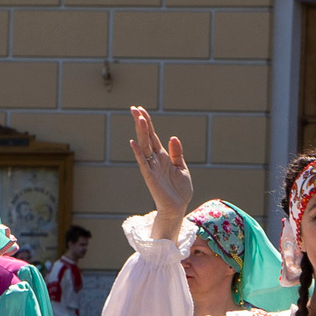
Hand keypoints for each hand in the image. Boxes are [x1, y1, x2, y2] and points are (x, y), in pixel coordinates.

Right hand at [128, 107, 193, 242]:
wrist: (178, 207)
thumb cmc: (179, 189)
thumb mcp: (181, 167)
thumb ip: (177, 153)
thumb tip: (173, 137)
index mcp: (163, 156)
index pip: (153, 136)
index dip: (148, 123)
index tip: (141, 110)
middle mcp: (155, 159)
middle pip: (146, 137)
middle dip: (141, 122)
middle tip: (134, 108)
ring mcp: (151, 167)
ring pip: (144, 146)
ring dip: (141, 132)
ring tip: (138, 118)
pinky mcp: (150, 177)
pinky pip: (143, 163)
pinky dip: (138, 153)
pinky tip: (133, 142)